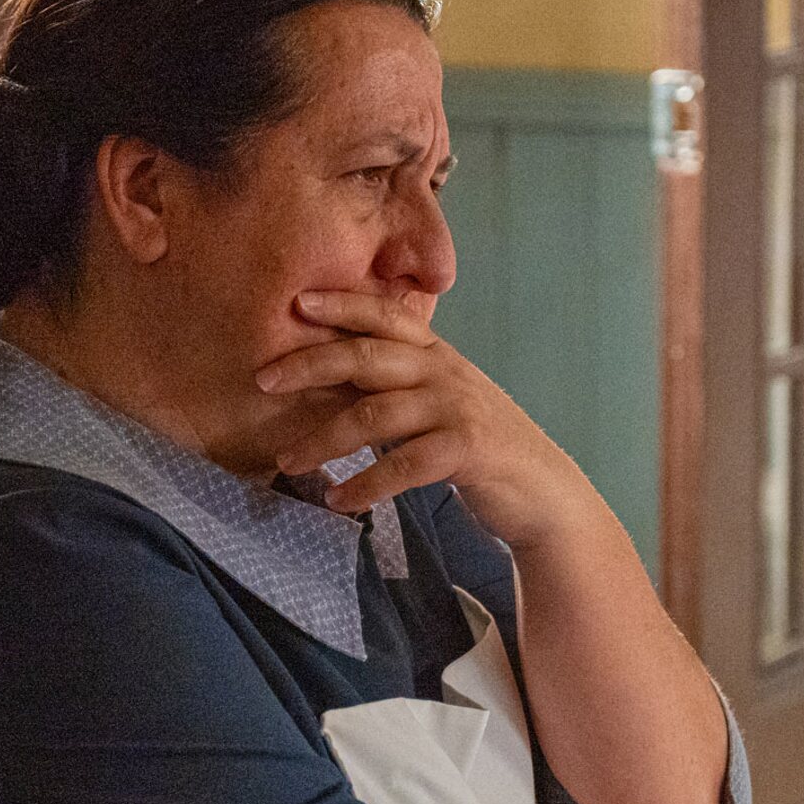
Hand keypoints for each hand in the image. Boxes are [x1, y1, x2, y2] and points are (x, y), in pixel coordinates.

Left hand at [254, 290, 602, 549]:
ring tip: (286, 462)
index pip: (384, 316)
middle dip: (310, 364)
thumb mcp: (439, 399)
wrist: (541, 490)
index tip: (296, 302)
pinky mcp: (466, 450)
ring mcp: (456, 409)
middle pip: (366, 357)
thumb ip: (394, 383)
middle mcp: (444, 372)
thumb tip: (326, 373)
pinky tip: (338, 500)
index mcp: (435, 354)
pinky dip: (365, 485)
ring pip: (374, 415)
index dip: (341, 304)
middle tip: (262, 380)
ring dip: (323, 440)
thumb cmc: (477, 444)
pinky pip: (402, 466)